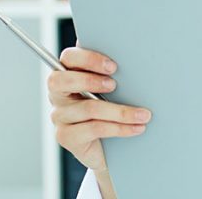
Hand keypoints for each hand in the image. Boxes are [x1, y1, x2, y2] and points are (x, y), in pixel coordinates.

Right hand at [48, 46, 152, 174]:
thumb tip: (132, 56)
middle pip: (61, 81)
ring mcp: (59, 116)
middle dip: (90, 80)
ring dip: (121, 111)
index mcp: (68, 73)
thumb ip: (111, 73)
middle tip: (115, 85)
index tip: (113, 66)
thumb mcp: (111, 89)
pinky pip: (94, 129)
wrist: (108, 146)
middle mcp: (58, 94)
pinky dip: (120, 128)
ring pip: (88, 108)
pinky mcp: (66, 137)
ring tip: (143, 114)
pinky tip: (137, 127)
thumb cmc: (110, 109)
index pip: (69, 58)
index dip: (89, 59)